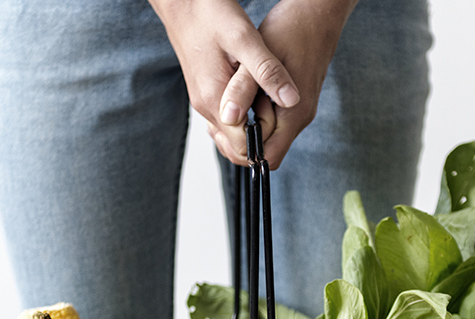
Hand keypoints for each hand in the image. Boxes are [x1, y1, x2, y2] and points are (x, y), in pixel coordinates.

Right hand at [147, 0, 301, 165]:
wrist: (183, 2)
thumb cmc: (211, 14)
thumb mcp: (246, 39)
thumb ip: (267, 72)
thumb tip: (291, 100)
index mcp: (215, 100)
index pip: (242, 148)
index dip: (265, 139)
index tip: (279, 117)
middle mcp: (206, 107)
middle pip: (235, 148)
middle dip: (260, 140)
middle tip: (277, 113)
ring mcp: (204, 102)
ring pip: (230, 135)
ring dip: (252, 129)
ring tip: (269, 104)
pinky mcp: (206, 93)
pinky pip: (226, 120)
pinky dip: (243, 118)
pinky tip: (257, 98)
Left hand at [220, 0, 358, 168]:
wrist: (317, 14)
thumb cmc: (291, 30)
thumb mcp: (259, 58)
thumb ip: (242, 90)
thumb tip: (228, 119)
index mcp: (293, 115)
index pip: (267, 158)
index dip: (244, 149)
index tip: (227, 126)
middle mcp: (298, 119)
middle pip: (266, 152)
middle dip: (241, 139)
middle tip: (225, 113)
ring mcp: (297, 112)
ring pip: (266, 137)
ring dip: (246, 125)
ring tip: (233, 100)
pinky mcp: (292, 103)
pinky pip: (270, 121)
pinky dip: (253, 113)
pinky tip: (242, 94)